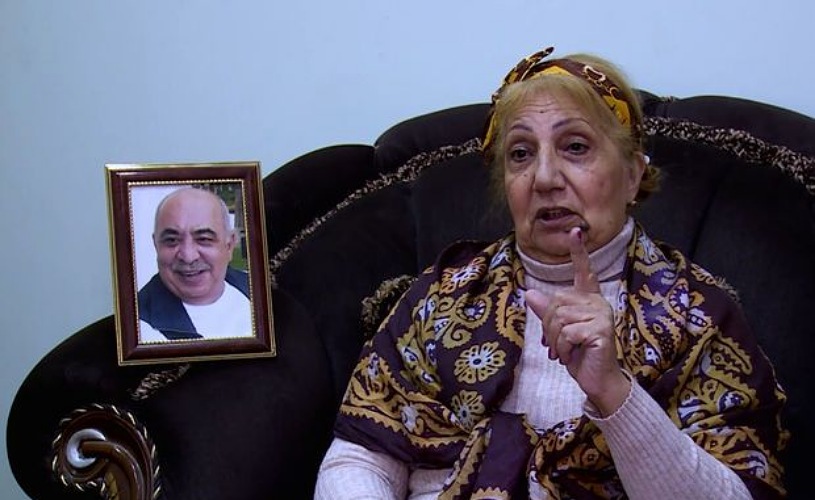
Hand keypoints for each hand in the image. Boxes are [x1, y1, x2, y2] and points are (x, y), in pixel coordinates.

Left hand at [524, 227, 629, 415]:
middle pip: (556, 302)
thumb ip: (547, 312)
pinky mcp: (600, 329)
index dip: (578, 252)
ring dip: (554, 340)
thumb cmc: (579, 354)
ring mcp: (601, 315)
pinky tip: (569, 356)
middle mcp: (597, 303)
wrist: (597, 379)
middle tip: (555, 346)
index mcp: (588, 299)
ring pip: (559, 318)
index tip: (575, 230)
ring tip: (563, 352)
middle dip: (548, 327)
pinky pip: (566, 332)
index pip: (583, 271)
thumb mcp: (558, 332)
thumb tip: (530, 294)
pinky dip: (562, 347)